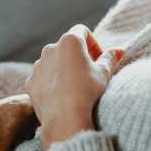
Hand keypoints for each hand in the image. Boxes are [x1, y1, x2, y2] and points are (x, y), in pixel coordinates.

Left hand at [25, 24, 123, 149]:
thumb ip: (111, 58)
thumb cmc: (87, 92)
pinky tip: (62, 96)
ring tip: (76, 87)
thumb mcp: (104, 73)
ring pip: (53, 62)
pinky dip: (52, 82)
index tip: (99, 60)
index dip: (93, 44)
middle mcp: (50, 48)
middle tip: (90, 74)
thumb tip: (119, 50)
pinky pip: (43, 77)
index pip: (82, 32)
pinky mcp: (31, 81)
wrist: (64, 118)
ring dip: (64, 69)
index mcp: (69, 41)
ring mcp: (38, 65)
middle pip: (67, 46)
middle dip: (78, 57)